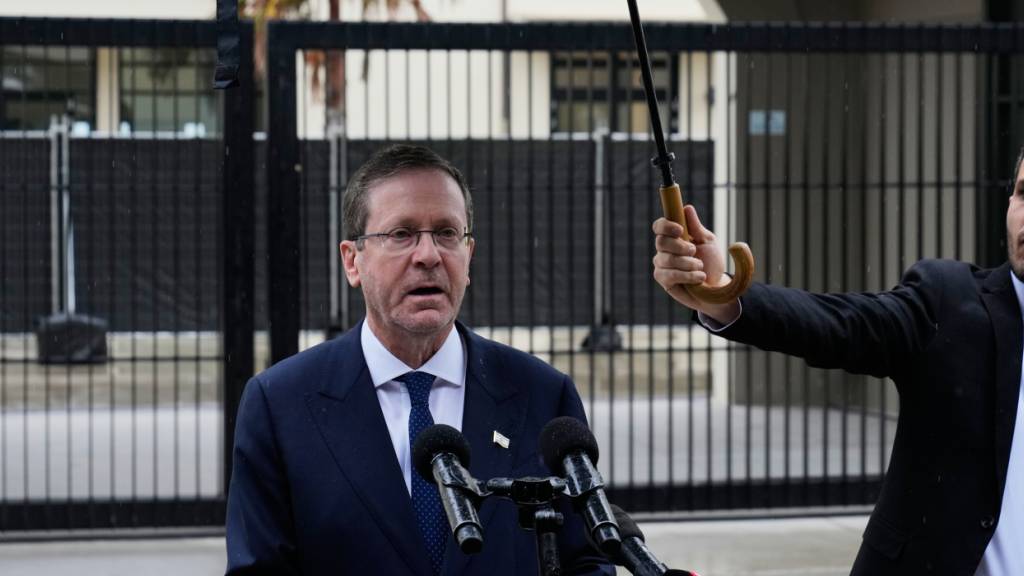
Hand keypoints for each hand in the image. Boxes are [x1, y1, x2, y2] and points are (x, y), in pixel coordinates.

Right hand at [652, 205, 738, 321]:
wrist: (716, 287)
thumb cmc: (711, 262)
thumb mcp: (707, 242)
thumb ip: (696, 227)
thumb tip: (687, 208)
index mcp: (674, 236)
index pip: (659, 226)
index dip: (666, 226)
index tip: (680, 230)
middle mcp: (664, 249)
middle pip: (661, 242)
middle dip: (680, 247)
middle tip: (694, 251)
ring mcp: (662, 264)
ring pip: (666, 259)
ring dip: (687, 263)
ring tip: (700, 267)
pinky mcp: (663, 279)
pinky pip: (669, 274)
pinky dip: (687, 275)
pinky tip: (699, 277)